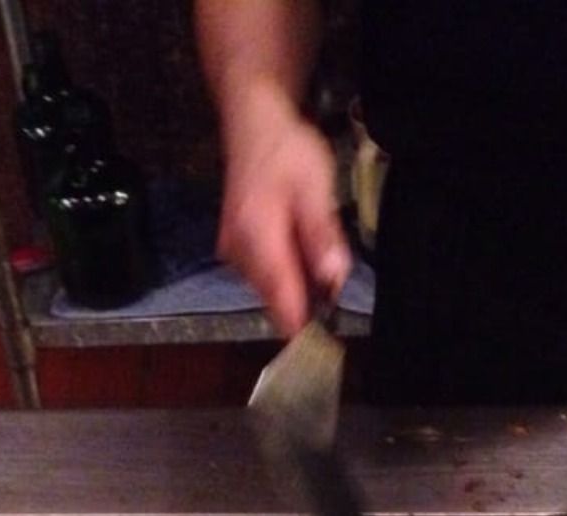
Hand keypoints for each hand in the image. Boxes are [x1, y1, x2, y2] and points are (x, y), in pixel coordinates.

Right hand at [216, 88, 350, 334]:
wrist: (253, 120)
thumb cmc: (287, 149)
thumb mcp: (316, 188)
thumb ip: (323, 236)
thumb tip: (332, 280)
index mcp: (257, 241)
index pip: (282, 305)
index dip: (305, 330)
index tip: (327, 343)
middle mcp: (239, 254)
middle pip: (279, 301)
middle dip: (310, 296)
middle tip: (331, 263)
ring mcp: (234, 254)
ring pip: (274, 289)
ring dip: (300, 281)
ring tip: (313, 241)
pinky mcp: (236, 250)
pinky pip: (267, 275)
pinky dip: (288, 268)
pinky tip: (298, 240)